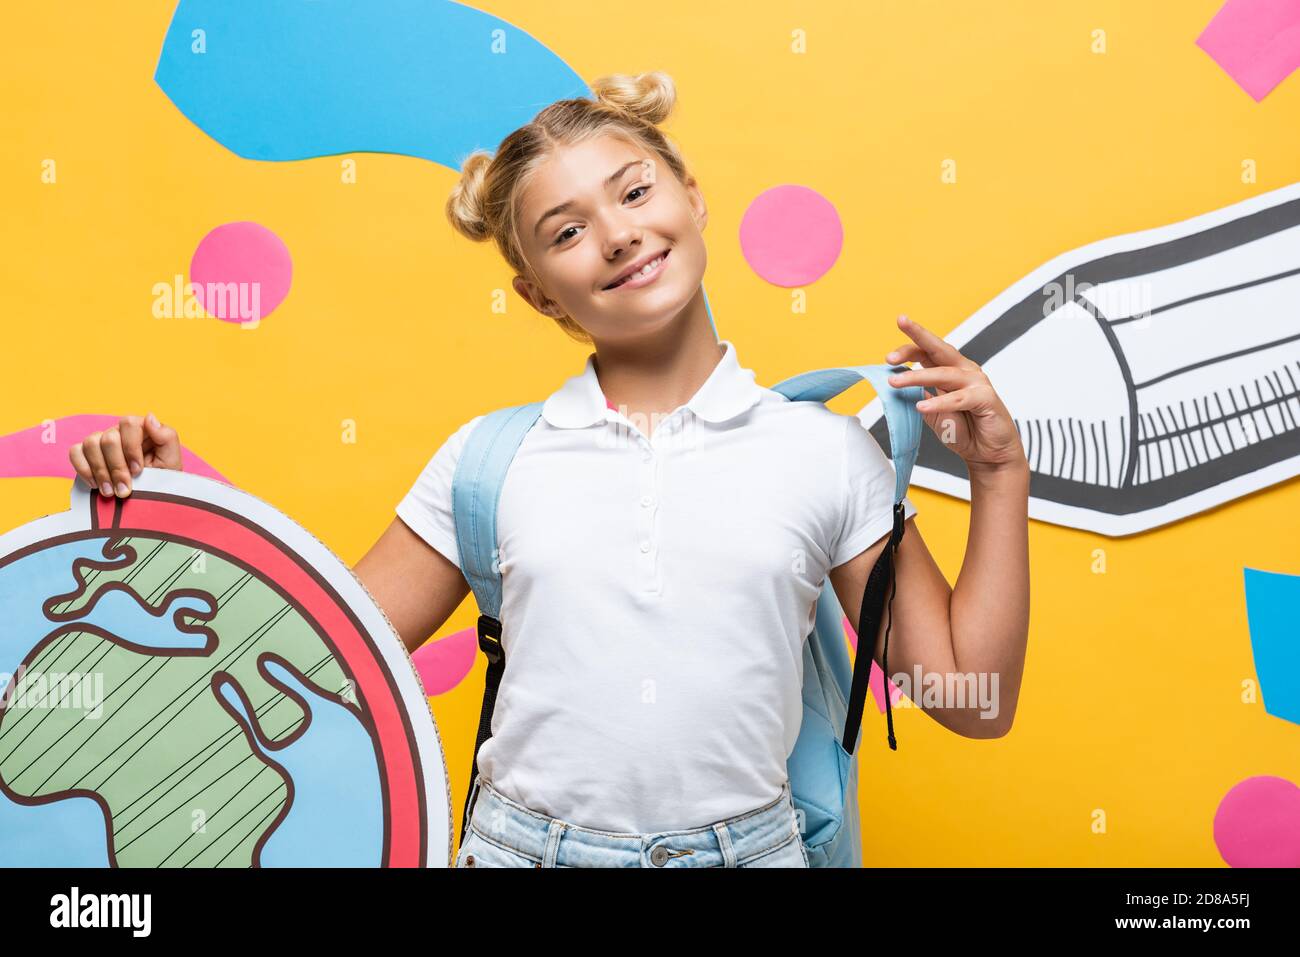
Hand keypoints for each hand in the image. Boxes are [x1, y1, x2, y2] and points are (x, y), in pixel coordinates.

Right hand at [68, 413, 183, 497]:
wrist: (146, 499)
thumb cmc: (161, 478)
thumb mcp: (172, 461)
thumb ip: (167, 437)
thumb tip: (149, 417)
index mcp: (141, 429)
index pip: (129, 424)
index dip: (131, 448)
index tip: (138, 471)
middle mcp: (119, 431)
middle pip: (108, 438)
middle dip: (116, 467)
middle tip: (124, 489)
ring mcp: (100, 441)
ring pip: (90, 443)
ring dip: (100, 471)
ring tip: (110, 491)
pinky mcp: (85, 454)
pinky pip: (75, 452)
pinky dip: (83, 469)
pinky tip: (95, 484)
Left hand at [885, 315, 1026, 473]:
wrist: (989, 453)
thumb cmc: (963, 430)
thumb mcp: (933, 413)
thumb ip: (919, 396)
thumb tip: (897, 383)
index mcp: (950, 371)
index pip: (927, 353)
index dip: (908, 348)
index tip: (887, 354)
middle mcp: (964, 371)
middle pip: (939, 349)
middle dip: (918, 337)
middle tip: (900, 326)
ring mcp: (976, 382)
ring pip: (944, 374)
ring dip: (917, 377)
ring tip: (895, 383)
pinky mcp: (986, 398)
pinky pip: (959, 398)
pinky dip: (939, 402)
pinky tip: (921, 407)